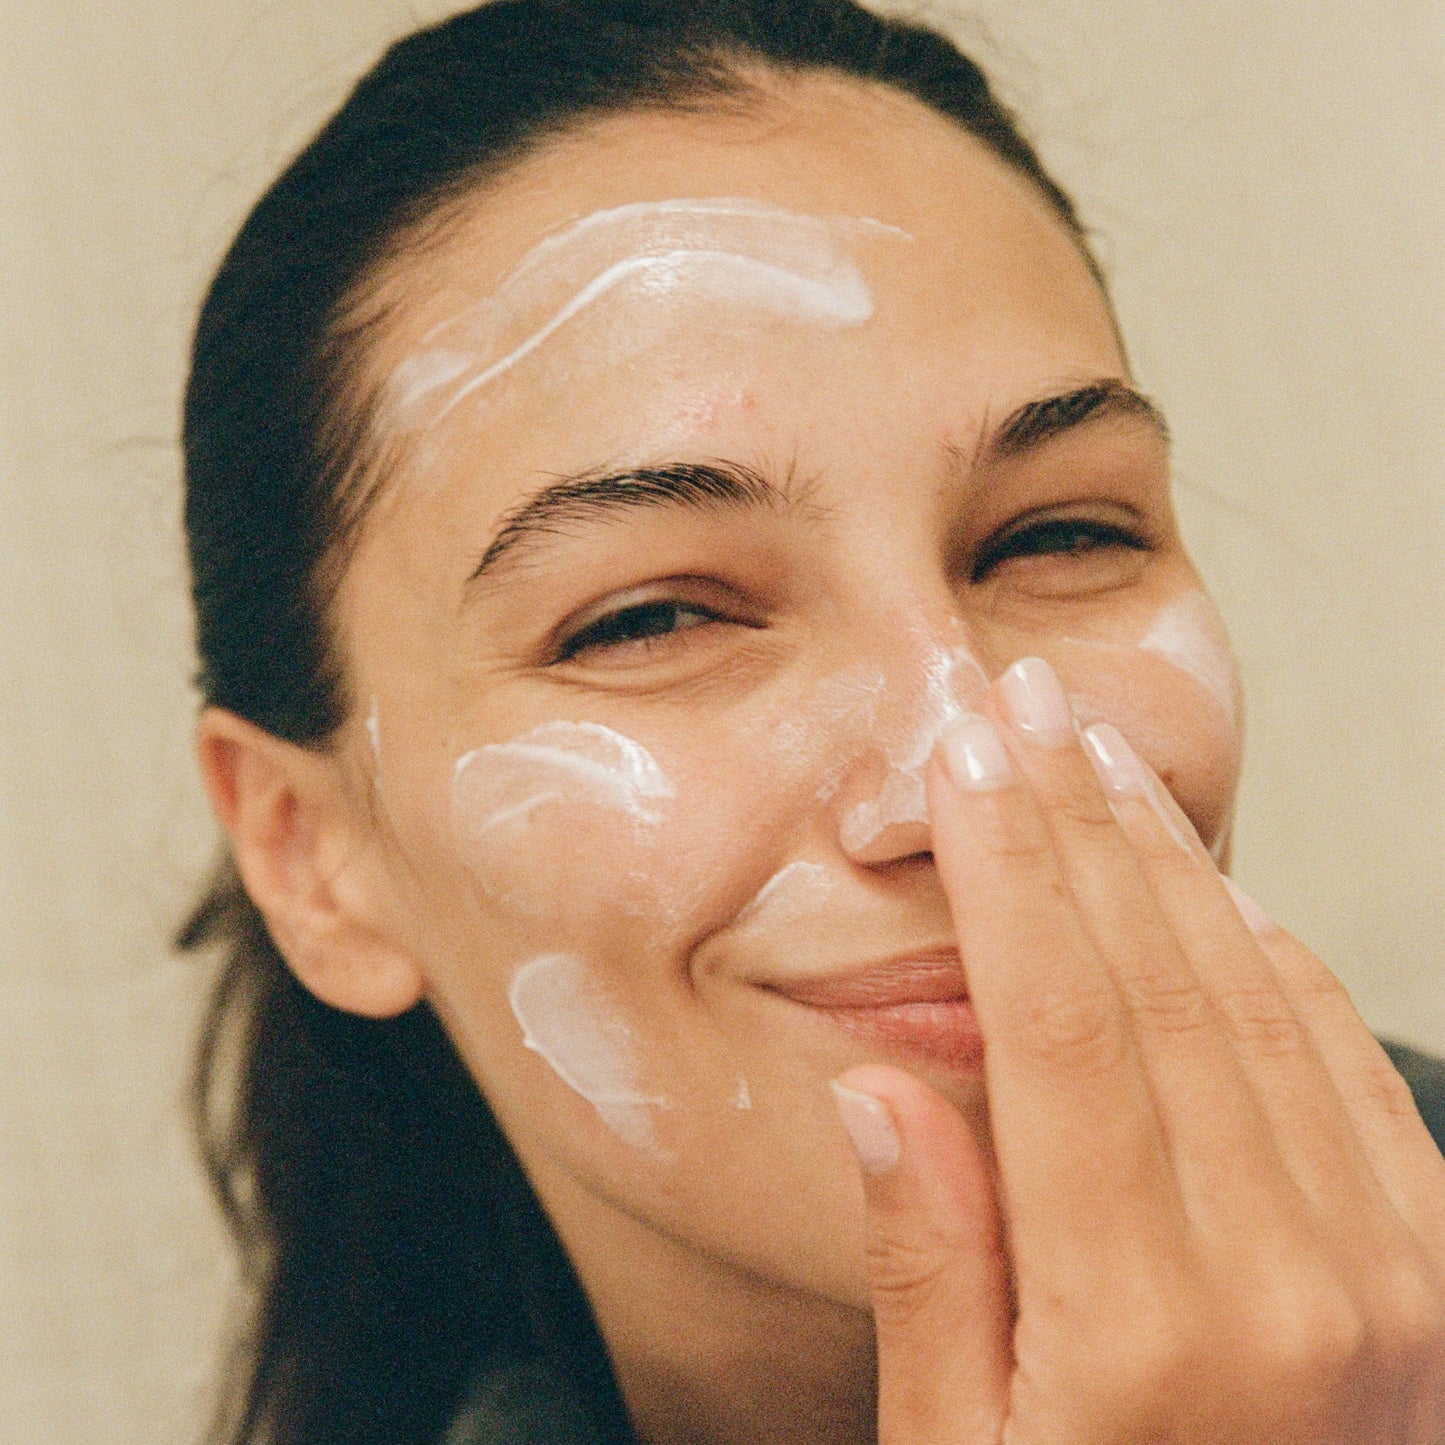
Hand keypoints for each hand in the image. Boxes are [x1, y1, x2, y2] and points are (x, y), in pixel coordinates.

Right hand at [833, 657, 1444, 1443]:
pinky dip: (1275, 962)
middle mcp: (1294, 1282)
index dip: (1008, 870)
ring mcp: (1392, 1278)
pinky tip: (1217, 897)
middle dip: (1078, 820)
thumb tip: (882, 1093)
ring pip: (1260, 1000)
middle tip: (1024, 706)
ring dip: (1169, 864)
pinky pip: (1346, 1068)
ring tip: (1097, 762)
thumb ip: (931, 1273)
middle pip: (1162, 980)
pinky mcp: (1437, 1278)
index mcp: (1148, 1328)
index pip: (1060, 1024)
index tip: (967, 762)